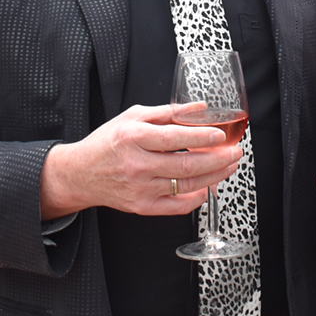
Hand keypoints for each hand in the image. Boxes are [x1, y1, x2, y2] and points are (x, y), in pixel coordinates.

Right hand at [40, 103, 240, 218]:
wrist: (81, 174)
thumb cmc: (107, 143)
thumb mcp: (132, 117)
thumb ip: (168, 112)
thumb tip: (199, 108)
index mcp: (133, 138)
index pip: (174, 138)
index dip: (200, 137)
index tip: (219, 135)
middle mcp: (137, 165)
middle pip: (185, 164)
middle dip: (217, 159)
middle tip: (234, 152)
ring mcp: (140, 189)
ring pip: (186, 185)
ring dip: (214, 176)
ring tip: (228, 166)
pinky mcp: (142, 207)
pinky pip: (177, 206)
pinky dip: (197, 198)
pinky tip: (208, 187)